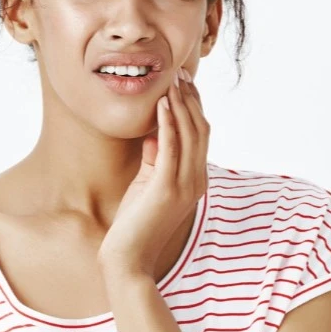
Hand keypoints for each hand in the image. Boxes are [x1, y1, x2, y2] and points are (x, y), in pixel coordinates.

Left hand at [97, 68, 209, 276]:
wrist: (128, 258)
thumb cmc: (135, 224)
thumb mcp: (147, 183)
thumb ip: (155, 158)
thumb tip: (155, 131)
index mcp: (195, 180)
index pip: (201, 136)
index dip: (195, 107)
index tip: (185, 83)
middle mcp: (196, 181)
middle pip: (201, 130)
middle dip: (192, 99)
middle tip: (181, 73)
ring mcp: (184, 185)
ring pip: (190, 134)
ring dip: (182, 104)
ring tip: (173, 80)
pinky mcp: (165, 188)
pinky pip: (171, 148)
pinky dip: (169, 122)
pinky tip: (163, 103)